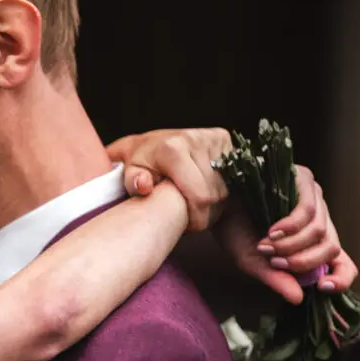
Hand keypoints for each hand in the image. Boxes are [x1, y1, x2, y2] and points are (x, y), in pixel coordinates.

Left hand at [107, 128, 232, 230]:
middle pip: (215, 194)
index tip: (185, 223)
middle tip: (186, 213)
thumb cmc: (137, 164)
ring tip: (192, 200)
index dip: (196, 217)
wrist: (145, 144)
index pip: (201, 196)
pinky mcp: (223, 138)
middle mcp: (196, 139)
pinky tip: (204, 188)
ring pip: (225, 188)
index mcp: (172, 148)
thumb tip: (144, 185)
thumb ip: (133, 181)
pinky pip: (232, 176)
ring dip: (212, 202)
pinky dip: (219, 188)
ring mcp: (212, 137)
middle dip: (203, 211)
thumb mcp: (127, 173)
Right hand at [213, 165, 358, 304]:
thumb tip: (298, 299)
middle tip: (275, 263)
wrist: (214, 199)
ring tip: (265, 246)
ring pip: (320, 232)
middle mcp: (319, 219)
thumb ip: (276, 279)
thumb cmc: (232, 228)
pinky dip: (291, 227)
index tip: (322, 287)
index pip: (344, 263)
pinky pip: (308, 211)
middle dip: (304, 262)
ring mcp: (314, 198)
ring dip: (291, 246)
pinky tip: (272, 231)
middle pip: (332, 248)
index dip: (341, 278)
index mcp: (311, 242)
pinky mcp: (305, 180)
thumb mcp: (253, 262)